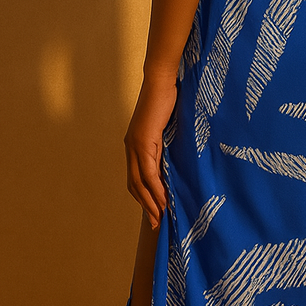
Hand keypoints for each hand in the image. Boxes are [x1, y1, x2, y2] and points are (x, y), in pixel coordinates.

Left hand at [124, 69, 178, 228]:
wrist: (161, 81)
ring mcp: (135, 145)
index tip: (154, 213)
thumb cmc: (167, 100)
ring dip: (150, 202)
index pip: (136, 178)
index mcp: (134, 145)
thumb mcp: (166, 128)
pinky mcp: (143, 142)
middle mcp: (130, 147)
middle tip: (155, 224)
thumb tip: (175, 161)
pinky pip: (149, 172)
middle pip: (134, 185)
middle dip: (145, 206)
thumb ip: (165, 144)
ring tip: (160, 218)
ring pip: (140, 182)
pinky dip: (156, 188)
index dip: (143, 197)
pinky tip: (164, 200)